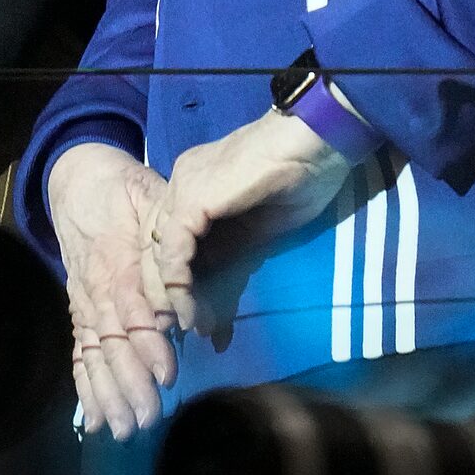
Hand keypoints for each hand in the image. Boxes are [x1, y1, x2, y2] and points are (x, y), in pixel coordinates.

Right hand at [44, 143, 177, 439]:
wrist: (76, 177)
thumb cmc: (126, 188)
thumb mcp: (153, 194)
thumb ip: (171, 233)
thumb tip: (196, 274)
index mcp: (120, 257)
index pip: (134, 305)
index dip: (148, 340)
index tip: (166, 371)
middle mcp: (98, 285)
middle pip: (112, 339)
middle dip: (129, 381)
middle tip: (148, 417)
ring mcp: (85, 300)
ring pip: (94, 352)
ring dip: (107, 392)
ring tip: (121, 429)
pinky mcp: (79, 310)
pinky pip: (79, 351)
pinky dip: (85, 386)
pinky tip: (93, 420)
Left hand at [142, 109, 352, 336]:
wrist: (316, 143)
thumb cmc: (301, 178)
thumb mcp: (258, 230)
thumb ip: (233, 258)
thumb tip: (218, 299)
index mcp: (193, 186)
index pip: (171, 241)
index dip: (178, 282)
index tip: (195, 320)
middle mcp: (179, 183)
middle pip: (157, 247)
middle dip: (168, 295)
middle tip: (186, 331)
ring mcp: (182, 187)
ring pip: (159, 250)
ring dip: (172, 296)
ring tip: (191, 327)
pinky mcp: (192, 198)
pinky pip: (174, 249)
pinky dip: (179, 283)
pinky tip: (191, 308)